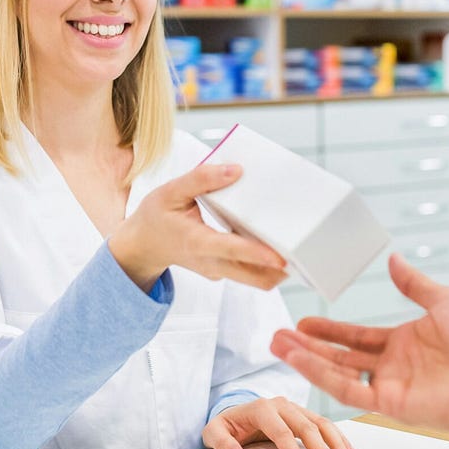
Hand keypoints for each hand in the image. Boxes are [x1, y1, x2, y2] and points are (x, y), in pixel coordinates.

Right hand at [108, 164, 286, 291]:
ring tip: (298, 244)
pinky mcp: (224, 271)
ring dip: (277, 267)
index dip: (257, 254)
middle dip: (281, 268)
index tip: (281, 257)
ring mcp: (218, 271)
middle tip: (307, 251)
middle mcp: (211, 263)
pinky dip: (265, 262)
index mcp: (197, 243)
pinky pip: (250, 271)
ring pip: (257, 279)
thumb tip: (236, 170)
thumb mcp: (170, 191)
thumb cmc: (156, 216)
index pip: (232, 250)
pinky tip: (275, 240)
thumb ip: (201, 179)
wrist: (141, 246)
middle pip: (255, 278)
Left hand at [202, 396, 354, 448]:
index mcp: (261, 408)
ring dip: (334, 442)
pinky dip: (337, 436)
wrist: (234, 412)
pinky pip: (324, 424)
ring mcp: (294, 407)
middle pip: (305, 426)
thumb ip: (222, 445)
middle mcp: (281, 404)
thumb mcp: (213, 433)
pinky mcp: (302, 414)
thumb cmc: (225, 425)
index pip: (281, 431)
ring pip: (319, 422)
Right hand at [270, 254, 448, 430]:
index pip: (358, 338)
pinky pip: (351, 391)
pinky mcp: (396, 405)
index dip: (330, 330)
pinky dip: (324, 376)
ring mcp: (394, 387)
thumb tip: (393, 260)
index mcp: (407, 342)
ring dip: (307, 360)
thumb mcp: (446, 300)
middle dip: (308, 347)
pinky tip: (302, 360)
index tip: (303, 320)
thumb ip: (414, 285)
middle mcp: (396, 367)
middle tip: (277, 335)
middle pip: (342, 356)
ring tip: (278, 345)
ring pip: (339, 374)